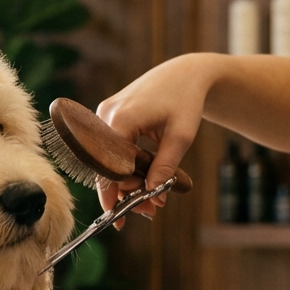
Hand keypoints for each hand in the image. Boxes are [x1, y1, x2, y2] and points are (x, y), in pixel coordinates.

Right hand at [96, 53, 214, 223]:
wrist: (185, 73)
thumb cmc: (186, 101)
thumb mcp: (181, 136)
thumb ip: (165, 166)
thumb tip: (152, 194)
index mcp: (121, 118)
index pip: (108, 164)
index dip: (113, 193)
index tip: (121, 216)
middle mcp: (105, 114)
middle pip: (105, 164)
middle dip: (123, 191)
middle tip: (146, 211)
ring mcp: (103, 114)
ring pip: (108, 158)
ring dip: (126, 180)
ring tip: (149, 199)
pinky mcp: (107, 116)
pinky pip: (111, 147)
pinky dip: (125, 164)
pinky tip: (142, 180)